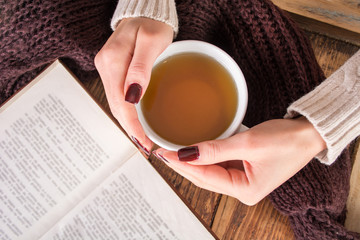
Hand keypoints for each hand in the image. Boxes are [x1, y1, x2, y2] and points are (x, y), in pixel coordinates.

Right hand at [95, 17, 172, 153]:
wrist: (146, 12)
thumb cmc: (152, 24)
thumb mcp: (151, 42)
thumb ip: (140, 68)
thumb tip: (131, 97)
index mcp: (113, 61)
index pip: (121, 103)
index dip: (133, 126)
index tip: (145, 142)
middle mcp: (105, 66)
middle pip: (116, 107)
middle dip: (129, 130)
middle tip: (144, 147)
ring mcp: (107, 69)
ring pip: (115, 104)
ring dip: (127, 123)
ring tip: (141, 139)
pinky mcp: (112, 70)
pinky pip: (117, 96)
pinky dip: (126, 112)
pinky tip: (134, 121)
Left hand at [154, 117, 326, 204]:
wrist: (309, 134)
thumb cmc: (286, 140)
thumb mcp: (248, 143)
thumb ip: (215, 150)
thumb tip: (187, 154)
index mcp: (246, 190)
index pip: (205, 177)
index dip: (182, 164)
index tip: (164, 152)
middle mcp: (243, 190)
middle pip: (204, 178)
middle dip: (182, 165)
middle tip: (161, 152)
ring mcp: (243, 181)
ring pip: (209, 173)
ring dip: (191, 162)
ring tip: (171, 152)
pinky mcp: (244, 170)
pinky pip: (219, 167)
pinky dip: (205, 159)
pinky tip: (192, 152)